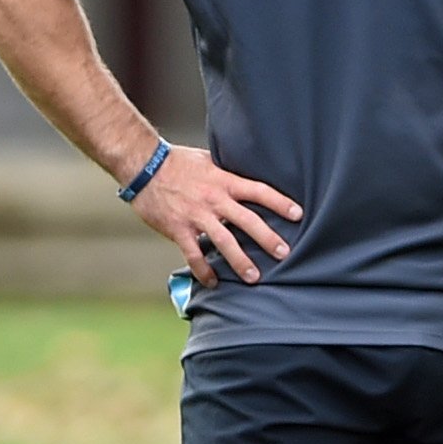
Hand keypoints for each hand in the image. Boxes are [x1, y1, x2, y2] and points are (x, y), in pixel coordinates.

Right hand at [128, 144, 301, 287]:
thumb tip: (246, 180)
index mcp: (224, 181)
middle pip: (248, 221)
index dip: (280, 202)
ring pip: (224, 242)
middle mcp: (214, 199)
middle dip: (268, 238)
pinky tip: (213, 282)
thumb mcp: (209, 161)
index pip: (259, 191)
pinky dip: (204, 271)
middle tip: (284, 253)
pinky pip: (194, 255)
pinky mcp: (178, 230)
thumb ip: (227, 174)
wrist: (144, 166)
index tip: (298, 214)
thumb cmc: (177, 162)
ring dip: (240, 261)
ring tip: (254, 277)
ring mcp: (196, 216)